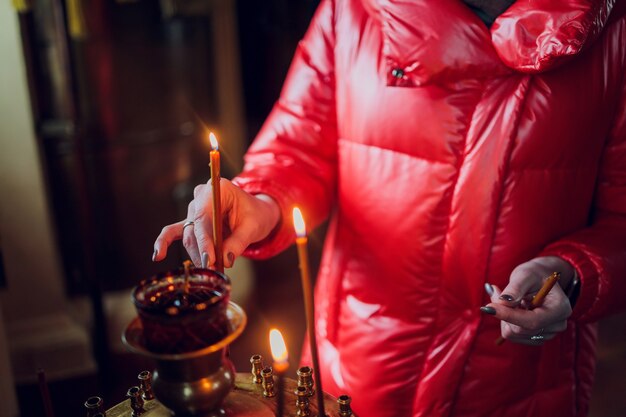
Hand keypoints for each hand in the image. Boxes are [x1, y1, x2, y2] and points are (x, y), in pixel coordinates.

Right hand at [153, 179, 280, 267]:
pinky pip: (173, 232)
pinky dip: (164, 243)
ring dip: (197, 255)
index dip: (204, 239)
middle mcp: (202, 196)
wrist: (256, 213)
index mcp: (218, 189)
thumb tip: (226, 260)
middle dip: (202, 251)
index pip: (204, 216)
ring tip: (209, 270)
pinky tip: (157, 256)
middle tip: (213, 270)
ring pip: (189, 236)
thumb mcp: (254, 227)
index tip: (209, 259)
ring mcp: (194, 209)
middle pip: (195, 228)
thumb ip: (239, 242)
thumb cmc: (256, 216)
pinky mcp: (191, 222)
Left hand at [482, 256, 574, 344]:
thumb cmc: (534, 274)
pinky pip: (512, 335)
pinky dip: (506, 322)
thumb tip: (503, 302)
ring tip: (510, 299)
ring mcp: (548, 334)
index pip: (533, 321)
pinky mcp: (536, 338)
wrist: (540, 280)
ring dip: (504, 316)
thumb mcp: (524, 275)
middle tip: (496, 291)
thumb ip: (515, 288)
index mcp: (561, 308)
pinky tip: (513, 308)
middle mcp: (557, 324)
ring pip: (513, 333)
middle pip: (520, 330)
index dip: (509, 316)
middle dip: (504, 312)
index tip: (488, 307)